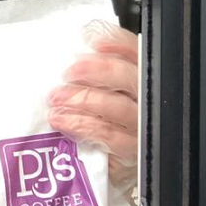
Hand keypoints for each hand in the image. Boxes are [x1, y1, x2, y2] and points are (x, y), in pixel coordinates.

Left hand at [47, 20, 138, 189]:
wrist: (114, 165)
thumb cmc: (104, 121)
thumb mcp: (100, 91)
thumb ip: (95, 70)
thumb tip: (81, 40)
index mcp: (144, 80)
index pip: (138, 54)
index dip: (119, 43)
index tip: (92, 40)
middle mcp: (149, 102)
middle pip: (133, 78)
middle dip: (100, 71)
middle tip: (69, 72)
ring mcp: (143, 128)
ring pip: (120, 107)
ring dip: (85, 99)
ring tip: (56, 97)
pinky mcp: (132, 153)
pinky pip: (109, 136)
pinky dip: (83, 126)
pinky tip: (61, 121)